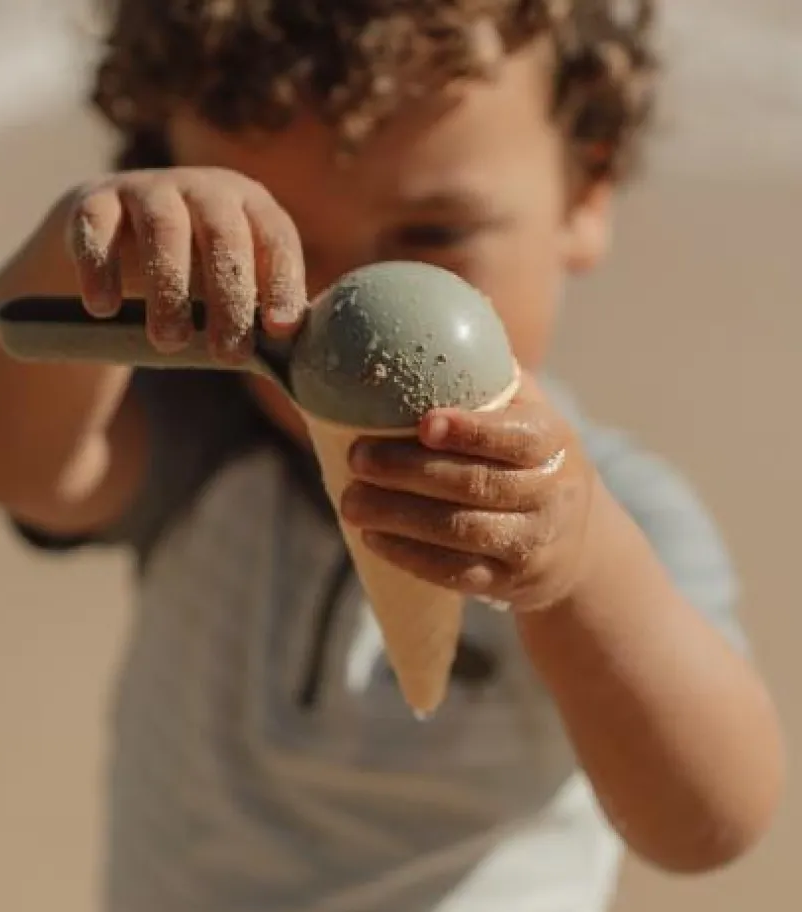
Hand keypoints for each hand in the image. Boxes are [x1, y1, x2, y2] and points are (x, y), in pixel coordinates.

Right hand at [63, 167, 306, 358]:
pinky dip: (100, 268)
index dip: (281, 282)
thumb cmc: (192, 274)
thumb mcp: (230, 285)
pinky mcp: (95, 201)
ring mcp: (148, 189)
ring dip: (168, 289)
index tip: (280, 329)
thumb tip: (290, 359)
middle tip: (227, 355)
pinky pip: (97, 227)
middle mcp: (204, 190)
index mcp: (250, 207)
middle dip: (228, 297)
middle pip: (223, 236)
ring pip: (163, 230)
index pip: (275, 239)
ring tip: (169, 342)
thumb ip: (258, 312)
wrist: (113, 238)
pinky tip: (103, 309)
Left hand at [340, 373, 596, 611]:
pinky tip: (373, 538)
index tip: (423, 422)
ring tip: (350, 502)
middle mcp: (552, 493)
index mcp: (554, 440)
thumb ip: (488, 377)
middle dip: (411, 473)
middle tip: (357, 459)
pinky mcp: (511, 583)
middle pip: (479, 485)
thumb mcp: (526, 414)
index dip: (472, 431)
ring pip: (464, 532)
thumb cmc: (528, 461)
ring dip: (400, 517)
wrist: (577, 544)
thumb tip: (439, 313)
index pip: (519, 436)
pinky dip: (411, 557)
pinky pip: (459, 574)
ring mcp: (533, 543)